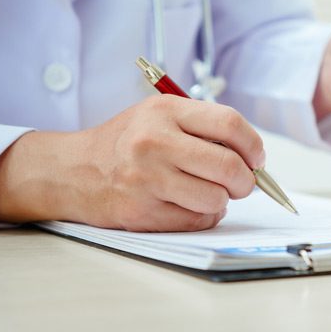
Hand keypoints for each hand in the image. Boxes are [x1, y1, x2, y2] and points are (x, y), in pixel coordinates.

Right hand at [0, 96, 262, 231]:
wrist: (73, 171)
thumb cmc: (127, 141)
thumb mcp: (160, 115)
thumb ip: (203, 126)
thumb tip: (253, 156)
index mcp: (165, 111)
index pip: (230, 124)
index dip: (253, 145)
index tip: (257, 158)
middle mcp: (155, 142)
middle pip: (229, 166)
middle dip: (247, 180)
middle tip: (243, 183)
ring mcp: (147, 179)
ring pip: (216, 198)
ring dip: (223, 200)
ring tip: (211, 192)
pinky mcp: (142, 212)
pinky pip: (197, 220)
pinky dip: (204, 216)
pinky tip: (191, 205)